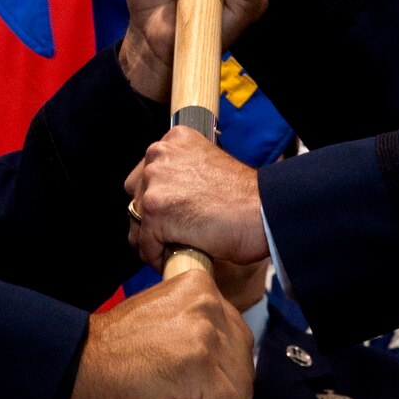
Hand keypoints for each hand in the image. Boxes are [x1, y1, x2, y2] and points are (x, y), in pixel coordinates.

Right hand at [68, 269, 254, 398]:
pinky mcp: (199, 369)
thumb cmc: (115, 350)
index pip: (236, 332)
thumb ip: (195, 324)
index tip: (213, 382)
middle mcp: (207, 304)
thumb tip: (224, 355)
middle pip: (244, 359)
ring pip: (241, 386)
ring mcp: (204, 336)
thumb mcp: (164, 317)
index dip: (226, 365)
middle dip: (229, 388)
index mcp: (199, 286)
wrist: (81, 364)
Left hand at [125, 127, 268, 269]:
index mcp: (174, 140)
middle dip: (151, 218)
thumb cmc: (246, 197)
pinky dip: (159, 257)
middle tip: (174, 233)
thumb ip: (185, 172)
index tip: (171, 213)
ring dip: (153, 240)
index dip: (157, 197)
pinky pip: (146, 246)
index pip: (146, 173)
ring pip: (137, 223)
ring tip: (176, 248)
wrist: (263, 212)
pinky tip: (177, 259)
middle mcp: (159, 155)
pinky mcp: (155, 212)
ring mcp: (155, 183)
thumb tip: (170, 198)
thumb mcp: (210, 166)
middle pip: (135, 196)